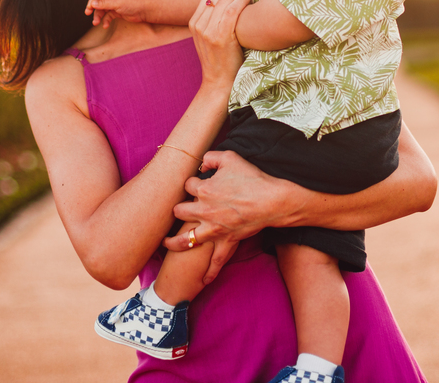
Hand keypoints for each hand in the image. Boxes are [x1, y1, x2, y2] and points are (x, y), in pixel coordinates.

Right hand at [85, 0, 144, 27]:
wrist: (145, 9)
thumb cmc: (132, 2)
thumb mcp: (116, 2)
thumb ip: (103, 3)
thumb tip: (92, 4)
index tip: (90, 7)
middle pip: (98, 2)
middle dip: (93, 8)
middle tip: (88, 13)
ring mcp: (115, 5)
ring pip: (102, 10)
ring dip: (98, 16)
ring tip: (96, 23)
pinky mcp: (118, 12)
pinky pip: (108, 16)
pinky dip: (106, 20)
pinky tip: (105, 25)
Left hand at [163, 150, 291, 284]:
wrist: (272, 200)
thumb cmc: (252, 178)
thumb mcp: (230, 157)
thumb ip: (212, 157)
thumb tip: (203, 163)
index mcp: (203, 190)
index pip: (187, 185)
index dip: (192, 183)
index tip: (198, 183)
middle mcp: (204, 211)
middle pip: (179, 211)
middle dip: (179, 208)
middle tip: (182, 209)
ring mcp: (214, 229)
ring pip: (185, 239)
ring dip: (174, 242)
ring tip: (166, 243)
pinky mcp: (226, 241)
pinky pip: (215, 260)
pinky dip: (209, 272)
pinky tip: (202, 281)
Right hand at [188, 0, 248, 88]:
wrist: (219, 80)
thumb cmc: (221, 58)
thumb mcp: (208, 37)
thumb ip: (212, 19)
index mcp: (194, 22)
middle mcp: (198, 25)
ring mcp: (208, 31)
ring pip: (224, 0)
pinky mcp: (220, 36)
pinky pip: (232, 10)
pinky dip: (242, 2)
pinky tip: (250, 3)